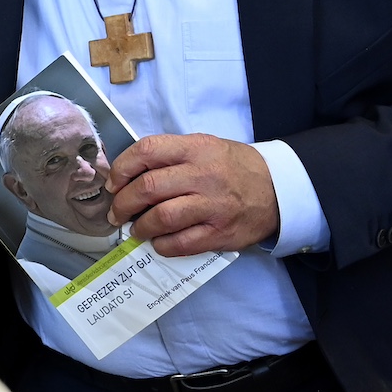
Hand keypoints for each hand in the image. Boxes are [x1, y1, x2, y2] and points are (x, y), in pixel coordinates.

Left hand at [106, 134, 279, 255]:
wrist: (277, 189)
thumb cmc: (233, 168)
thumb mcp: (205, 147)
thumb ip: (171, 156)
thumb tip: (128, 175)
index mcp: (196, 148)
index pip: (147, 151)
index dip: (122, 168)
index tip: (114, 183)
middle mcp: (204, 175)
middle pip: (148, 187)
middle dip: (123, 204)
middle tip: (117, 213)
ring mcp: (213, 206)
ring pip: (162, 217)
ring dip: (141, 227)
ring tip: (137, 229)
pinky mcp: (220, 233)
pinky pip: (181, 243)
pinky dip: (162, 245)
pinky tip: (159, 242)